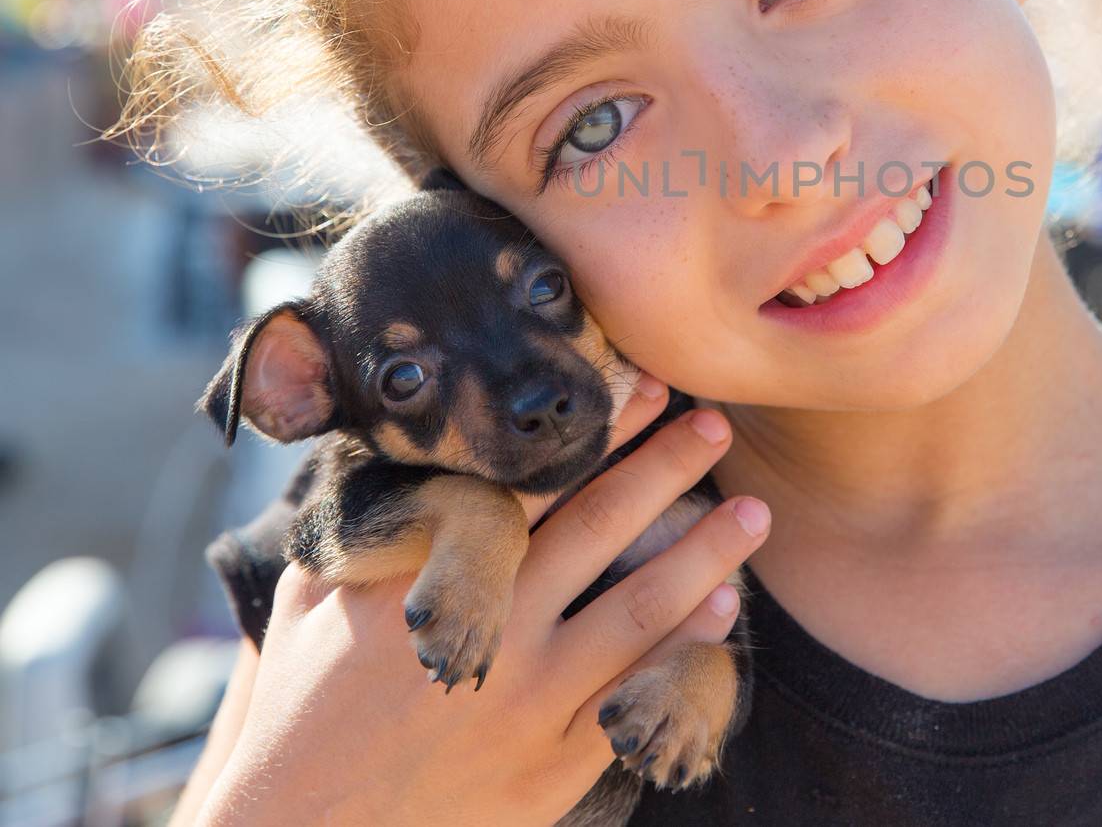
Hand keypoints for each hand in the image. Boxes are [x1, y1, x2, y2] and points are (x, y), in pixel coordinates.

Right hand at [194, 380, 767, 825]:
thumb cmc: (300, 711)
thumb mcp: (309, 600)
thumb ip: (364, 525)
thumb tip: (389, 448)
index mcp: (428, 575)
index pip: (531, 482)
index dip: (596, 433)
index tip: (645, 384)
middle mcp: (490, 628)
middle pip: (599, 528)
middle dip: (664, 467)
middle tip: (715, 422)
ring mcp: (527, 699)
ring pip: (640, 608)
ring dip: (705, 552)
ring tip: (754, 511)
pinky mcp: (553, 764)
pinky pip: (638, 694)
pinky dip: (686, 649)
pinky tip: (725, 611)